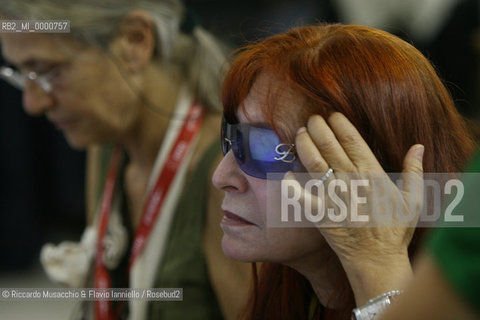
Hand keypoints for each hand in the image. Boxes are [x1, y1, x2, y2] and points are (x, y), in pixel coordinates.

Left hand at [284, 113, 424, 303]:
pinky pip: (300, 196)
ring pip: (314, 164)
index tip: (331, 115)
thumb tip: (418, 146)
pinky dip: (291, 184)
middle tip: (311, 118)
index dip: (339, 123)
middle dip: (317, 127)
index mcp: (371, 174)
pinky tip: (287, 173)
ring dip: (304, 145)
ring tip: (299, 133)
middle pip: (329, 146)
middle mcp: (350, 181)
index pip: (351, 140)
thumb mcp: (413, 200)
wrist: (377, 260)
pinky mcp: (319, 214)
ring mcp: (333, 197)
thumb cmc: (394, 230)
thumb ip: (414, 171)